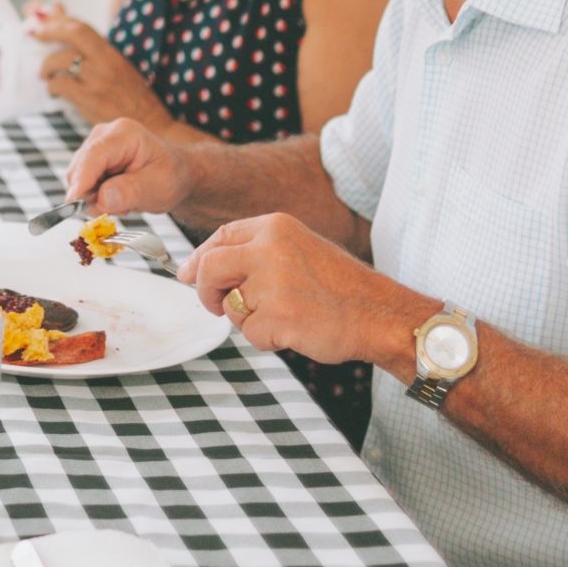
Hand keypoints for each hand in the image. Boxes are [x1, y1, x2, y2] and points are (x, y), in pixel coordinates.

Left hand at [26, 1, 169, 129]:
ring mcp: (98, 81)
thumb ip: (85, 41)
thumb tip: (57, 7)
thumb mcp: (112, 64)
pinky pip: (61, 84)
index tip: (40, 20)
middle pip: (73, 34)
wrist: (149, 124)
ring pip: (62, 61)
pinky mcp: (90, 100)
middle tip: (33, 35)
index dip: (57, 20)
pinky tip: (53, 90)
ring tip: (45, 74)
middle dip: (48, 30)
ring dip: (46, 66)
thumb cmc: (128, 93)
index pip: (82, 27)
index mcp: (111, 53)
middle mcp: (106, 63)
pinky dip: (52, 86)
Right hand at [64, 117, 185, 215]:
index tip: (73, 202)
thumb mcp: (160, 186)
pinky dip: (96, 197)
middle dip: (93, 194)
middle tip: (122, 208)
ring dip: (96, 198)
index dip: (82, 179)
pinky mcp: (91, 161)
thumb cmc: (172, 175)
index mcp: (124, 134)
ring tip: (125, 200)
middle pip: (80, 168)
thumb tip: (102, 199)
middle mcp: (104, 135)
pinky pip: (81, 185)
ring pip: (78, 179)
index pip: (94, 155)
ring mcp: (95, 147)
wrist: (176, 175)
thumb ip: (132, 191)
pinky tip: (117, 197)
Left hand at [180, 211, 430, 369]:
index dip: (200, 258)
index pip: (221, 237)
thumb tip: (193, 270)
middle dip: (207, 292)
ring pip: (232, 307)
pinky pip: (251, 334)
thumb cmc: (339, 287)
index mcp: (275, 227)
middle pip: (210, 269)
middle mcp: (270, 248)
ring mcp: (274, 283)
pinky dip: (268, 340)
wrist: (380, 314)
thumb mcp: (297, 250)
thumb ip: (253, 254)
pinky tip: (296, 331)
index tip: (188, 276)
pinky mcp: (279, 316)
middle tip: (218, 306)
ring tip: (286, 316)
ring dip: (250, 320)